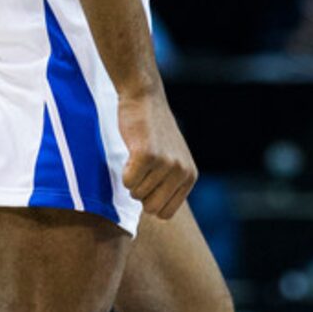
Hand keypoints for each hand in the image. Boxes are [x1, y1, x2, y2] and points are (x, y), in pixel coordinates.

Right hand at [118, 88, 196, 220]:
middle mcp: (182, 172)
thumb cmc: (153, 131)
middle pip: (151, 208)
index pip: (165, 213)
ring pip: (136, 194)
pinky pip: (127, 182)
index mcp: (189, 176)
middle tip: (140, 169)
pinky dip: (123, 171)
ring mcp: (166, 164)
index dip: (150, 201)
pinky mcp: (147, 155)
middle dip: (140, 193)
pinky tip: (131, 152)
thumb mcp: (172, 159)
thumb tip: (156, 212)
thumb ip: (170, 183)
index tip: (148, 180)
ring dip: (131, 177)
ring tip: (137, 154)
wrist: (144, 98)